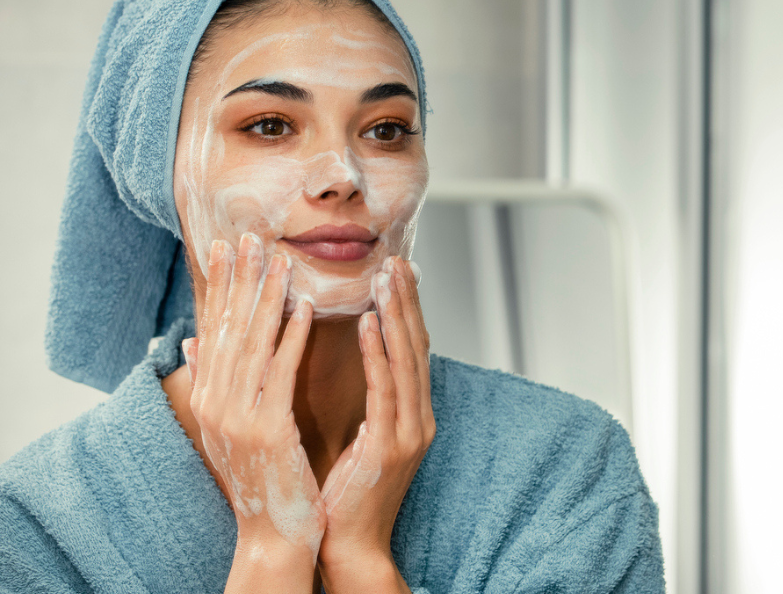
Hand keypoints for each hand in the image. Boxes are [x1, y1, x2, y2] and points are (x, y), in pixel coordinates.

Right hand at [182, 234, 324, 588]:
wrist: (274, 532)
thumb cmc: (262, 477)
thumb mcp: (230, 427)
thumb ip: (215, 381)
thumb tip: (192, 342)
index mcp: (208, 400)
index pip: (213, 331)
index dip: (219, 287)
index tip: (226, 246)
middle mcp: (215, 404)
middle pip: (229, 330)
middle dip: (240, 280)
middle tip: (250, 236)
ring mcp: (237, 417)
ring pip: (253, 345)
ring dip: (267, 297)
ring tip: (280, 260)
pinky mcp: (266, 430)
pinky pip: (280, 373)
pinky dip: (291, 336)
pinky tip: (304, 307)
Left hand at [317, 257, 433, 593]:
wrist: (347, 545)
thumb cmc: (341, 494)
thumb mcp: (355, 438)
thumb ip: (358, 399)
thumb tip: (344, 366)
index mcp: (410, 416)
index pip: (410, 351)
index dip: (405, 310)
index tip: (395, 272)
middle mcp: (419, 418)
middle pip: (417, 346)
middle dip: (407, 301)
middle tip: (397, 259)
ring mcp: (410, 431)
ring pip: (407, 360)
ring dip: (396, 314)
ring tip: (385, 276)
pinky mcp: (392, 445)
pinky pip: (386, 389)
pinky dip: (379, 353)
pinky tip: (368, 323)